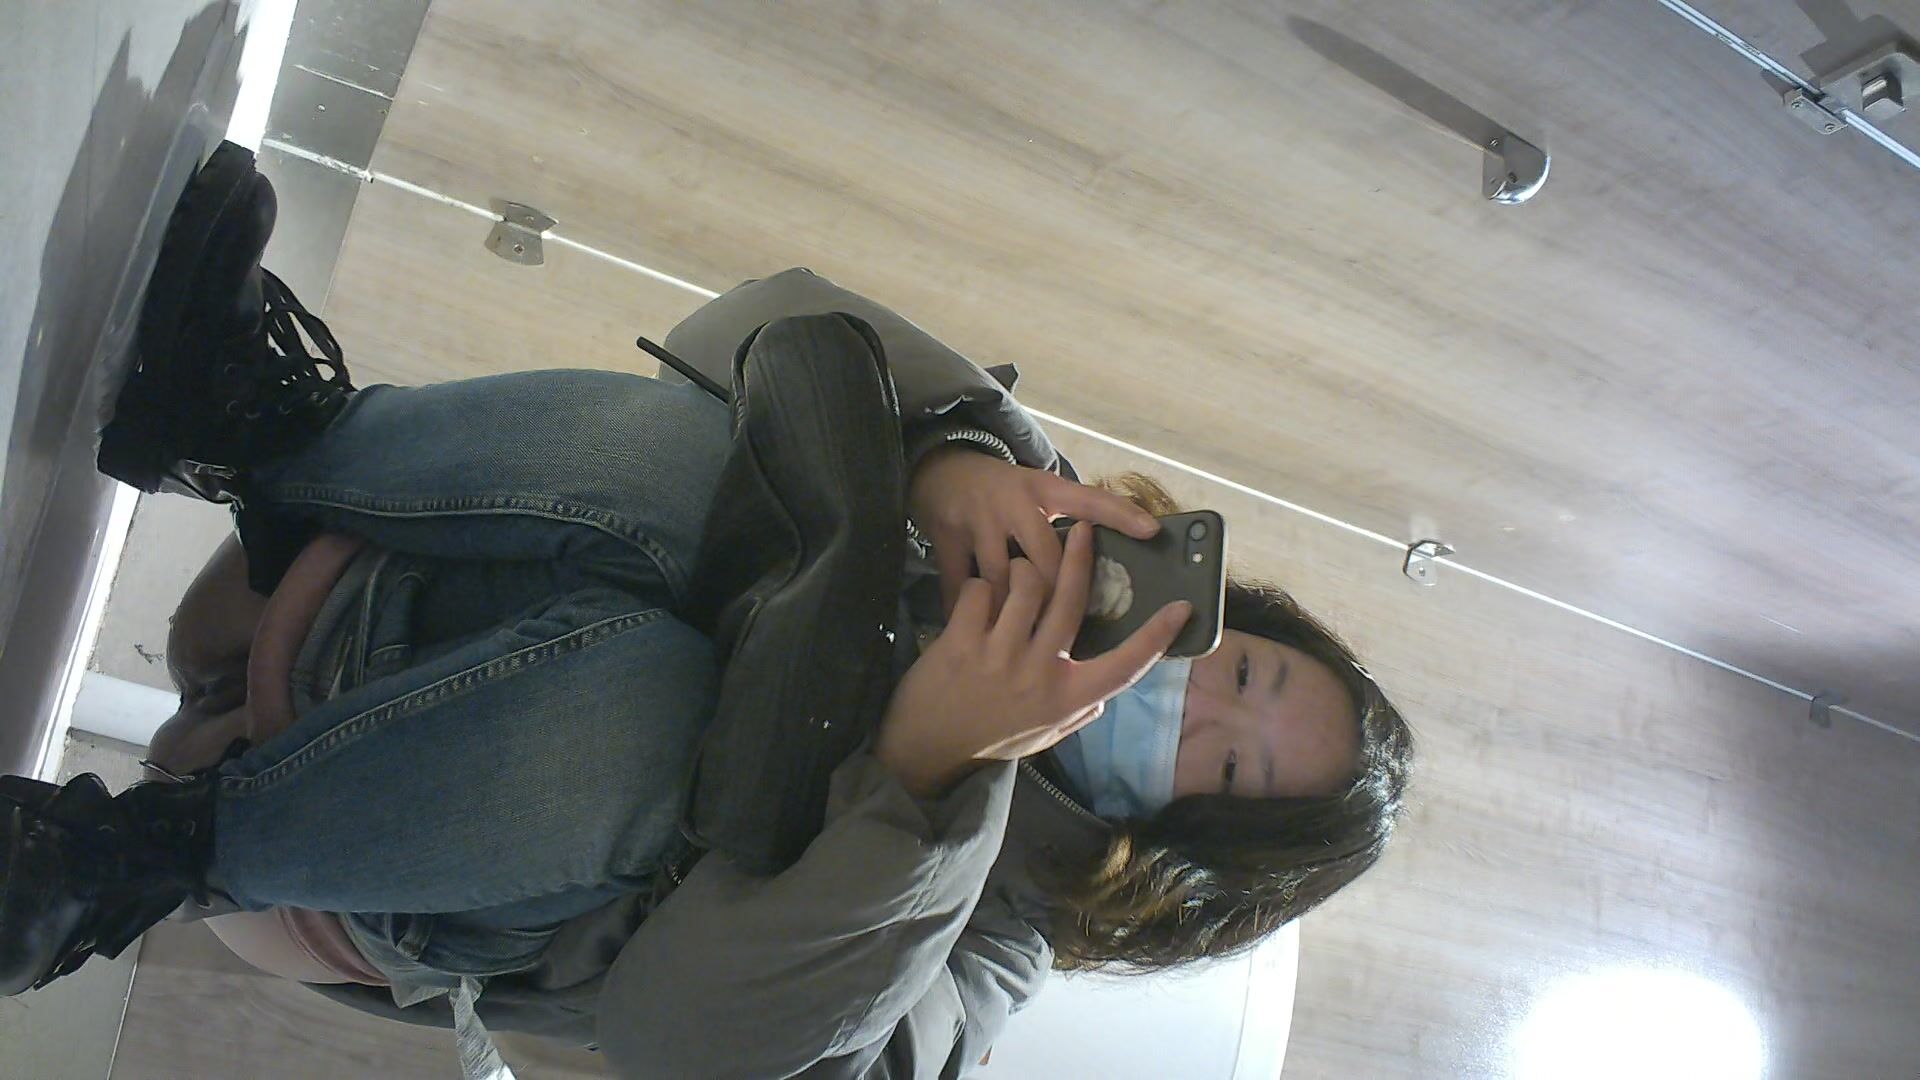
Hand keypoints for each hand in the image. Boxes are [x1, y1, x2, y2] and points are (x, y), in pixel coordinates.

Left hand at [874, 521, 1191, 797]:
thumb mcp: (1041, 736)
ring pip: (1024, 584)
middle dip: (1080, 557)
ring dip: (1021, 569)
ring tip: (1016, 569)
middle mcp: (1039, 674)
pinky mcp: (961, 643)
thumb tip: (1102, 697)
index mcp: (1067, 699)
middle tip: (1084, 530)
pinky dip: (980, 588)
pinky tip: (977, 598)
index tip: (1182, 609)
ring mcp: (1000, 656)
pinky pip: (980, 591)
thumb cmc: (987, 741)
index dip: (1158, 636)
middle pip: (1070, 600)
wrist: (925, 750)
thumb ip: (1075, 714)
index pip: (1125, 666)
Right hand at [908, 447, 1160, 616]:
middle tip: (1063, 637)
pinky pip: (958, 587)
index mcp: (1045, 490)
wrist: (940, 470)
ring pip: (1002, 579)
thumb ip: (1077, 517)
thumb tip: (1134, 543)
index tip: (1152, 532)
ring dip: (1012, 614)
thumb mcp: (1040, 494)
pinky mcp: (946, 536)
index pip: (1089, 499)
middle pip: (1045, 559)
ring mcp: (979, 519)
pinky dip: (968, 613)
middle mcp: (1015, 502)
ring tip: (1022, 647)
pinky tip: (977, 636)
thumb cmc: (1004, 493)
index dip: (1121, 514)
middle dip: (1055, 601)